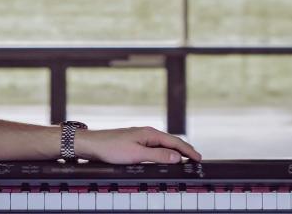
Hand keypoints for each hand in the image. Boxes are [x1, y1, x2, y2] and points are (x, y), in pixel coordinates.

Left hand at [75, 126, 200, 163]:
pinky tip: (164, 156)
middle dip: (185, 149)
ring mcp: (140, 137)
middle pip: (171, 141)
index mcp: (149, 134)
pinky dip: (164, 151)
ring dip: (175, 150)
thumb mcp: (136, 154)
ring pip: (163, 143)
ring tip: (185, 157)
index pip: (175, 142)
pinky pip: (155, 146)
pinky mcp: (135, 142)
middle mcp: (147, 133)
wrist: (92, 145)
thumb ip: (157, 155)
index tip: (199, 158)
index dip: (188, 151)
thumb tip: (176, 157)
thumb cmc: (111, 148)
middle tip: (197, 159)